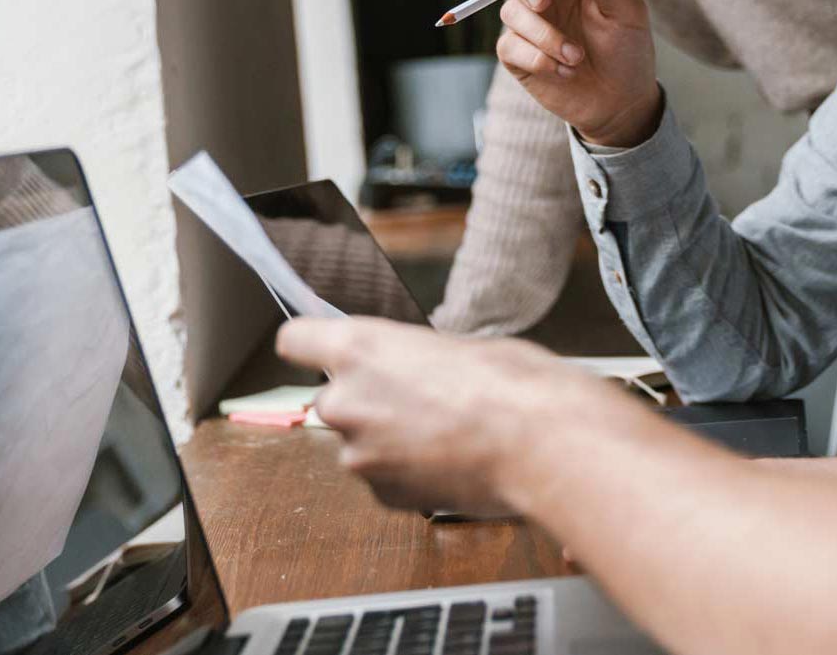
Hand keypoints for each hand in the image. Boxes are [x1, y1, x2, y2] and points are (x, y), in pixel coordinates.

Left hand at [275, 317, 629, 516]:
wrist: (541, 444)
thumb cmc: (512, 383)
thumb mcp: (459, 344)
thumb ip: (412, 356)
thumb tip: (408, 368)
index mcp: (360, 348)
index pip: (295, 339)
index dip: (312, 344)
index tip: (324, 348)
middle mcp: (347, 400)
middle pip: (334, 396)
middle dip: (368, 398)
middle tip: (421, 396)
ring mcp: (360, 454)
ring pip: (360, 440)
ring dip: (390, 437)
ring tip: (448, 431)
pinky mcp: (383, 495)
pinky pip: (384, 476)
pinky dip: (408, 470)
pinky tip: (451, 459)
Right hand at [495, 0, 661, 147]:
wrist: (622, 100)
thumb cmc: (628, 48)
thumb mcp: (627, 10)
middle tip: (543, 2)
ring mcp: (528, 23)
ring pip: (512, 12)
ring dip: (546, 36)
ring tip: (577, 58)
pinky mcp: (518, 54)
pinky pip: (510, 46)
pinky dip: (538, 59)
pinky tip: (565, 71)